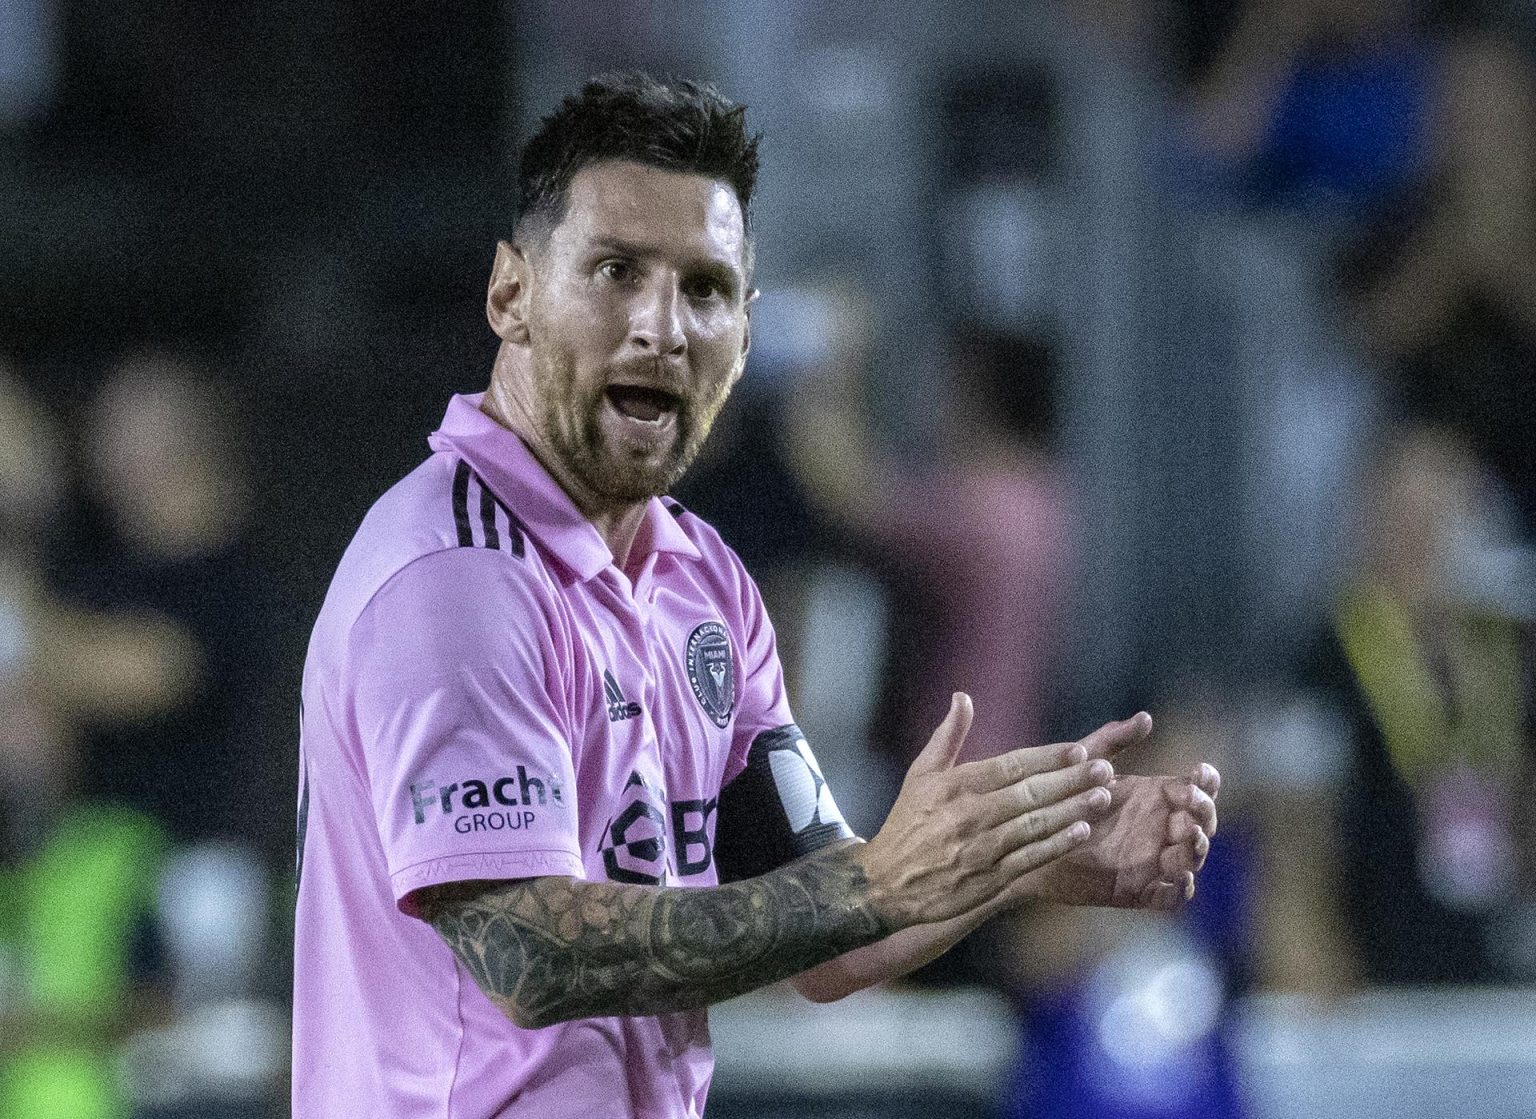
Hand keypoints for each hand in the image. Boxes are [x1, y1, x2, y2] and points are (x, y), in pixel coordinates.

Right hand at [856, 694, 1136, 928]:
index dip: (1048, 758)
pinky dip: (1057, 845)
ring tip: (1103, 796)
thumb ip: (947, 736)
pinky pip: (1031, 859)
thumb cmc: (907, 823)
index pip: (1010, 766)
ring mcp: (981, 850)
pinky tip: (1082, 831)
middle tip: (1104, 769)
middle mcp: (969, 816)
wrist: (885, 884)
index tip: (1079, 750)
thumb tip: (963, 697)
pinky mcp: (989, 880)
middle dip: (1070, 781)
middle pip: (1029, 794)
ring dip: (1072, 810)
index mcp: (955, 786)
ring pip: (1035, 826)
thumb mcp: (920, 775)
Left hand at [1020, 713, 1219, 910]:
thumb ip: (1111, 741)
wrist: (1028, 844)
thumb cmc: (1056, 800)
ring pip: (1191, 858)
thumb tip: (1146, 717)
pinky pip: (1171, 897)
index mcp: (1156, 797)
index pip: (1198, 789)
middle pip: (1203, 823)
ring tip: (1183, 839)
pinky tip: (1175, 877)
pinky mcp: (1139, 890)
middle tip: (1186, 809)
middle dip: (1203, 814)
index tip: (1197, 772)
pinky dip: (1180, 889)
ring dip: (1195, 849)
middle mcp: (1161, 828)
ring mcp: (1154, 860)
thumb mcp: (1083, 765)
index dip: (1206, 781)